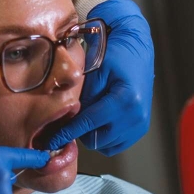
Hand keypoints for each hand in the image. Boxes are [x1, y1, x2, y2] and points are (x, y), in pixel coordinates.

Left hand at [46, 0, 154, 154]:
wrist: (136, 48)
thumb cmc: (114, 55)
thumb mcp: (95, 72)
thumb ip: (83, 98)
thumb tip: (69, 122)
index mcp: (125, 100)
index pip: (89, 124)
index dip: (67, 133)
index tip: (51, 141)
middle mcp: (136, 116)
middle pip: (97, 140)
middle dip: (80, 132)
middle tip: (72, 119)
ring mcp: (140, 124)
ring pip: (106, 145)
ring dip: (93, 135)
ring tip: (89, 117)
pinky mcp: (141, 128)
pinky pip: (117, 144)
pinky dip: (105, 137)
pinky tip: (100, 122)